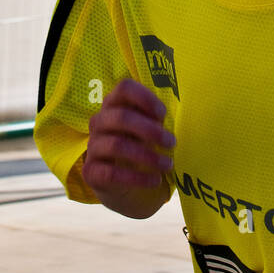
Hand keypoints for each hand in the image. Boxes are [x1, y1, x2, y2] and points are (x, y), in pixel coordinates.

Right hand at [82, 78, 175, 214]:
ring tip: (168, 164)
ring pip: (117, 145)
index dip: (145, 98)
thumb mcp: (148, 129)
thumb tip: (182, 115)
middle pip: (121, 117)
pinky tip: (155, 180)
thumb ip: (158, 119)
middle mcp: (99, 122)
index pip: (124, 88)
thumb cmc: (140, 146)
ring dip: (148, 155)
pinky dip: (138, 178)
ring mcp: (92, 146)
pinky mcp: (91, 172)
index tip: (163, 114)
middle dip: (150, 130)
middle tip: (171, 142)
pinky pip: (112, 173)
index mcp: (114, 104)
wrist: (123, 184)